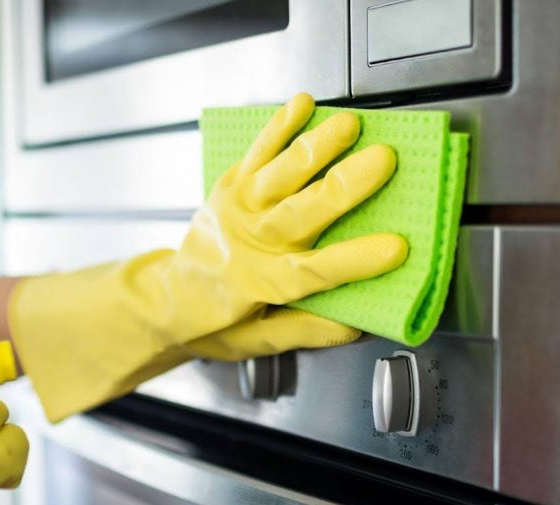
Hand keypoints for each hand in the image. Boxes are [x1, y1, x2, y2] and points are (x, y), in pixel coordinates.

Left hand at [10, 93, 406, 420]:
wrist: (164, 298)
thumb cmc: (214, 322)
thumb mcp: (256, 344)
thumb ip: (306, 332)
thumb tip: (354, 327)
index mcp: (262, 284)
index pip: (315, 272)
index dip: (355, 260)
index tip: (395, 248)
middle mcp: (249, 241)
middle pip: (300, 210)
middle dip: (344, 184)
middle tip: (382, 161)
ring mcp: (238, 208)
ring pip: (280, 173)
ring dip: (316, 146)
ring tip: (348, 125)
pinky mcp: (230, 186)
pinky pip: (256, 152)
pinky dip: (279, 125)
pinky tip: (302, 104)